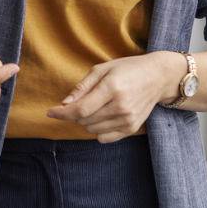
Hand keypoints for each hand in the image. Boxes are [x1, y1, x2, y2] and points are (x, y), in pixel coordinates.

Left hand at [46, 53, 183, 142]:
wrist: (157, 77)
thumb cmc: (127, 69)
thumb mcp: (102, 69)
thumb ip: (83, 86)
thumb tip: (65, 102)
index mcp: (112, 88)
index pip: (81, 109)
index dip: (62, 112)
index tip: (50, 112)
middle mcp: (121, 107)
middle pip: (85, 120)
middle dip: (75, 113)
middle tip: (81, 100)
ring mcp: (128, 120)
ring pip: (93, 130)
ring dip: (86, 121)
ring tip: (95, 105)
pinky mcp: (132, 128)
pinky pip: (105, 138)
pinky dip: (97, 130)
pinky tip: (102, 116)